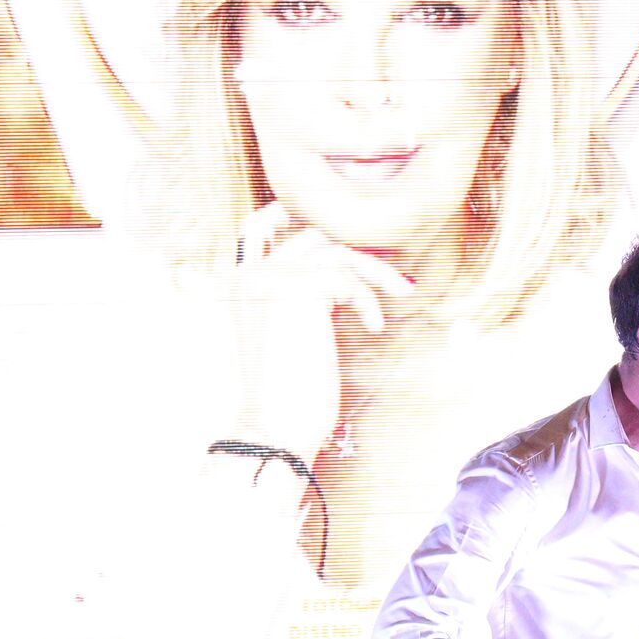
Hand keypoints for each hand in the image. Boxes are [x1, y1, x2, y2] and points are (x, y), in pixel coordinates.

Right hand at [225, 201, 413, 460]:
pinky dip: (368, 300)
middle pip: (312, 236)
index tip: (332, 225)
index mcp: (239, 284)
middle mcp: (248, 274)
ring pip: (336, 251)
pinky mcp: (296, 288)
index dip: (288, 214)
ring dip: (375, 274)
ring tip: (399, 298)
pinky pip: (348, 278)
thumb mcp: (295, 331)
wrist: (278, 424)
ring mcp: (269, 277)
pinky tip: (370, 327)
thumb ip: (306, 295)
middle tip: (395, 283)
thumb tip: (344, 269)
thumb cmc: (292, 391)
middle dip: (359, 254)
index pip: (256, 228)